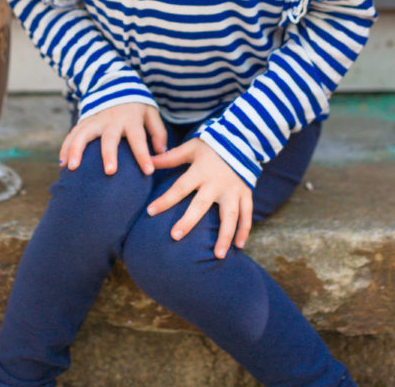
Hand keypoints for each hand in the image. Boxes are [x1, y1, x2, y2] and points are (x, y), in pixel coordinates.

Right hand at [60, 102, 166, 176]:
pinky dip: (66, 147)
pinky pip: (72, 134)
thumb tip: (161, 153)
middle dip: (109, 154)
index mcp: (131, 119)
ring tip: (72, 168)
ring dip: (77, 150)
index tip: (148, 171)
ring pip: (83, 134)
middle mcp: (112, 120)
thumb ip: (158, 132)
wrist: (116, 84)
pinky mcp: (84, 121)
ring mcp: (96, 120)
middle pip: (109, 138)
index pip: (139, 138)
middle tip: (109, 172)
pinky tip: (62, 163)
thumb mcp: (151, 113)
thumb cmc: (136, 106)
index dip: (143, 154)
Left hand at [147, 138, 252, 258]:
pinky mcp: (246, 193)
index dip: (165, 200)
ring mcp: (233, 190)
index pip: (179, 187)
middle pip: (201, 204)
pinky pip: (247, 214)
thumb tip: (148, 162)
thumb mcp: (190, 148)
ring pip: (229, 215)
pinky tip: (239, 246)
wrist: (242, 139)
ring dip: (224, 235)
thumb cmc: (211, 145)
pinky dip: (244, 230)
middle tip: (175, 236)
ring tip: (217, 255)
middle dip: (188, 221)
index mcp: (200, 171)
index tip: (150, 212)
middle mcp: (216, 182)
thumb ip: (170, 158)